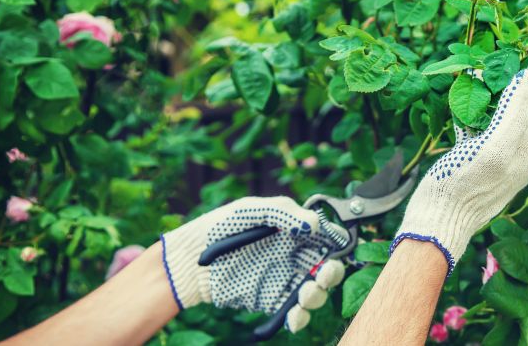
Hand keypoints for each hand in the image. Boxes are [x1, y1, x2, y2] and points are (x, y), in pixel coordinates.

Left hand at [161, 196, 344, 332]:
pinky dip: (298, 318)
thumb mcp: (250, 210)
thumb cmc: (219, 227)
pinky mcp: (271, 301)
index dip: (337, 243)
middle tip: (324, 274)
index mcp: (294, 231)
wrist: (190, 260)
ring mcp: (284, 279)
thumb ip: (284, 213)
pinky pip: (292, 313)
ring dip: (317, 296)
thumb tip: (315, 225)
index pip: (326, 237)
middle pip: (327, 268)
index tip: (337, 248)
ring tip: (305, 295)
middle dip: (332, 274)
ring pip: (315, 292)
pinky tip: (293, 316)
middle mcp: (294, 256)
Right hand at [392, 70, 527, 272]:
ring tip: (472, 81)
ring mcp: (501, 157)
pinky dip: (473, 114)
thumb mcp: (495, 145)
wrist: (437, 221)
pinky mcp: (479, 160)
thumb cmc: (464, 185)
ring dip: (491, 97)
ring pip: (504, 117)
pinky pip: (482, 129)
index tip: (514, 66)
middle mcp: (522, 153)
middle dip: (512, 86)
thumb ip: (517, 111)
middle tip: (490, 71)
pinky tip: (457, 107)